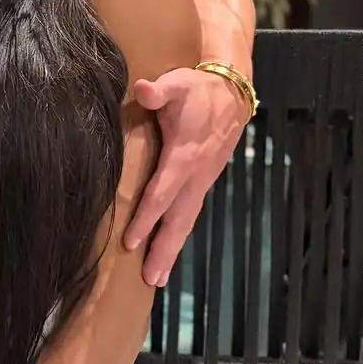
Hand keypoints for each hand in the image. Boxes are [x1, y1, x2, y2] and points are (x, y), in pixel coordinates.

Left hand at [125, 67, 248, 286]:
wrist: (233, 93)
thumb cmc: (198, 89)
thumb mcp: (178, 84)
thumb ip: (158, 90)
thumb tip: (142, 89)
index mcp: (184, 157)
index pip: (161, 193)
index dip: (145, 218)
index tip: (129, 241)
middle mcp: (194, 176)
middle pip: (177, 219)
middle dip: (163, 249)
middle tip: (151, 280)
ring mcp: (201, 181)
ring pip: (185, 220)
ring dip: (172, 249)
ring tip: (158, 277)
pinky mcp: (203, 182)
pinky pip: (189, 213)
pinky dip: (179, 234)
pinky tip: (168, 250)